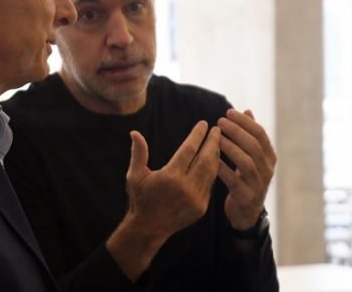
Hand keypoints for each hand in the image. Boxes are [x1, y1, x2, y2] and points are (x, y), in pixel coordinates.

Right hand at [106, 121, 220, 279]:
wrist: (149, 228)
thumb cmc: (140, 199)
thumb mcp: (134, 176)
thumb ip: (138, 153)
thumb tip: (135, 132)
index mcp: (170, 177)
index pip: (189, 149)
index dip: (197, 135)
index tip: (203, 123)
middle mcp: (186, 187)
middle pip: (205, 159)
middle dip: (213, 142)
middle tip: (217, 129)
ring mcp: (196, 198)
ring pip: (211, 172)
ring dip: (215, 155)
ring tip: (217, 143)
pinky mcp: (201, 207)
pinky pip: (210, 185)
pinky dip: (212, 171)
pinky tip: (213, 162)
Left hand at [217, 109, 276, 229]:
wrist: (246, 213)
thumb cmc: (246, 179)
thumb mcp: (252, 157)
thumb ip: (250, 135)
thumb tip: (247, 110)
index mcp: (269, 157)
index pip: (260, 134)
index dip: (244, 122)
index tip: (228, 112)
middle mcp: (267, 170)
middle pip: (254, 146)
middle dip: (236, 131)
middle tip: (220, 122)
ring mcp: (258, 185)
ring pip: (246, 162)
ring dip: (230, 148)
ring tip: (216, 138)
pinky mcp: (246, 197)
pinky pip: (234, 181)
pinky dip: (223, 168)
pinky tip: (212, 159)